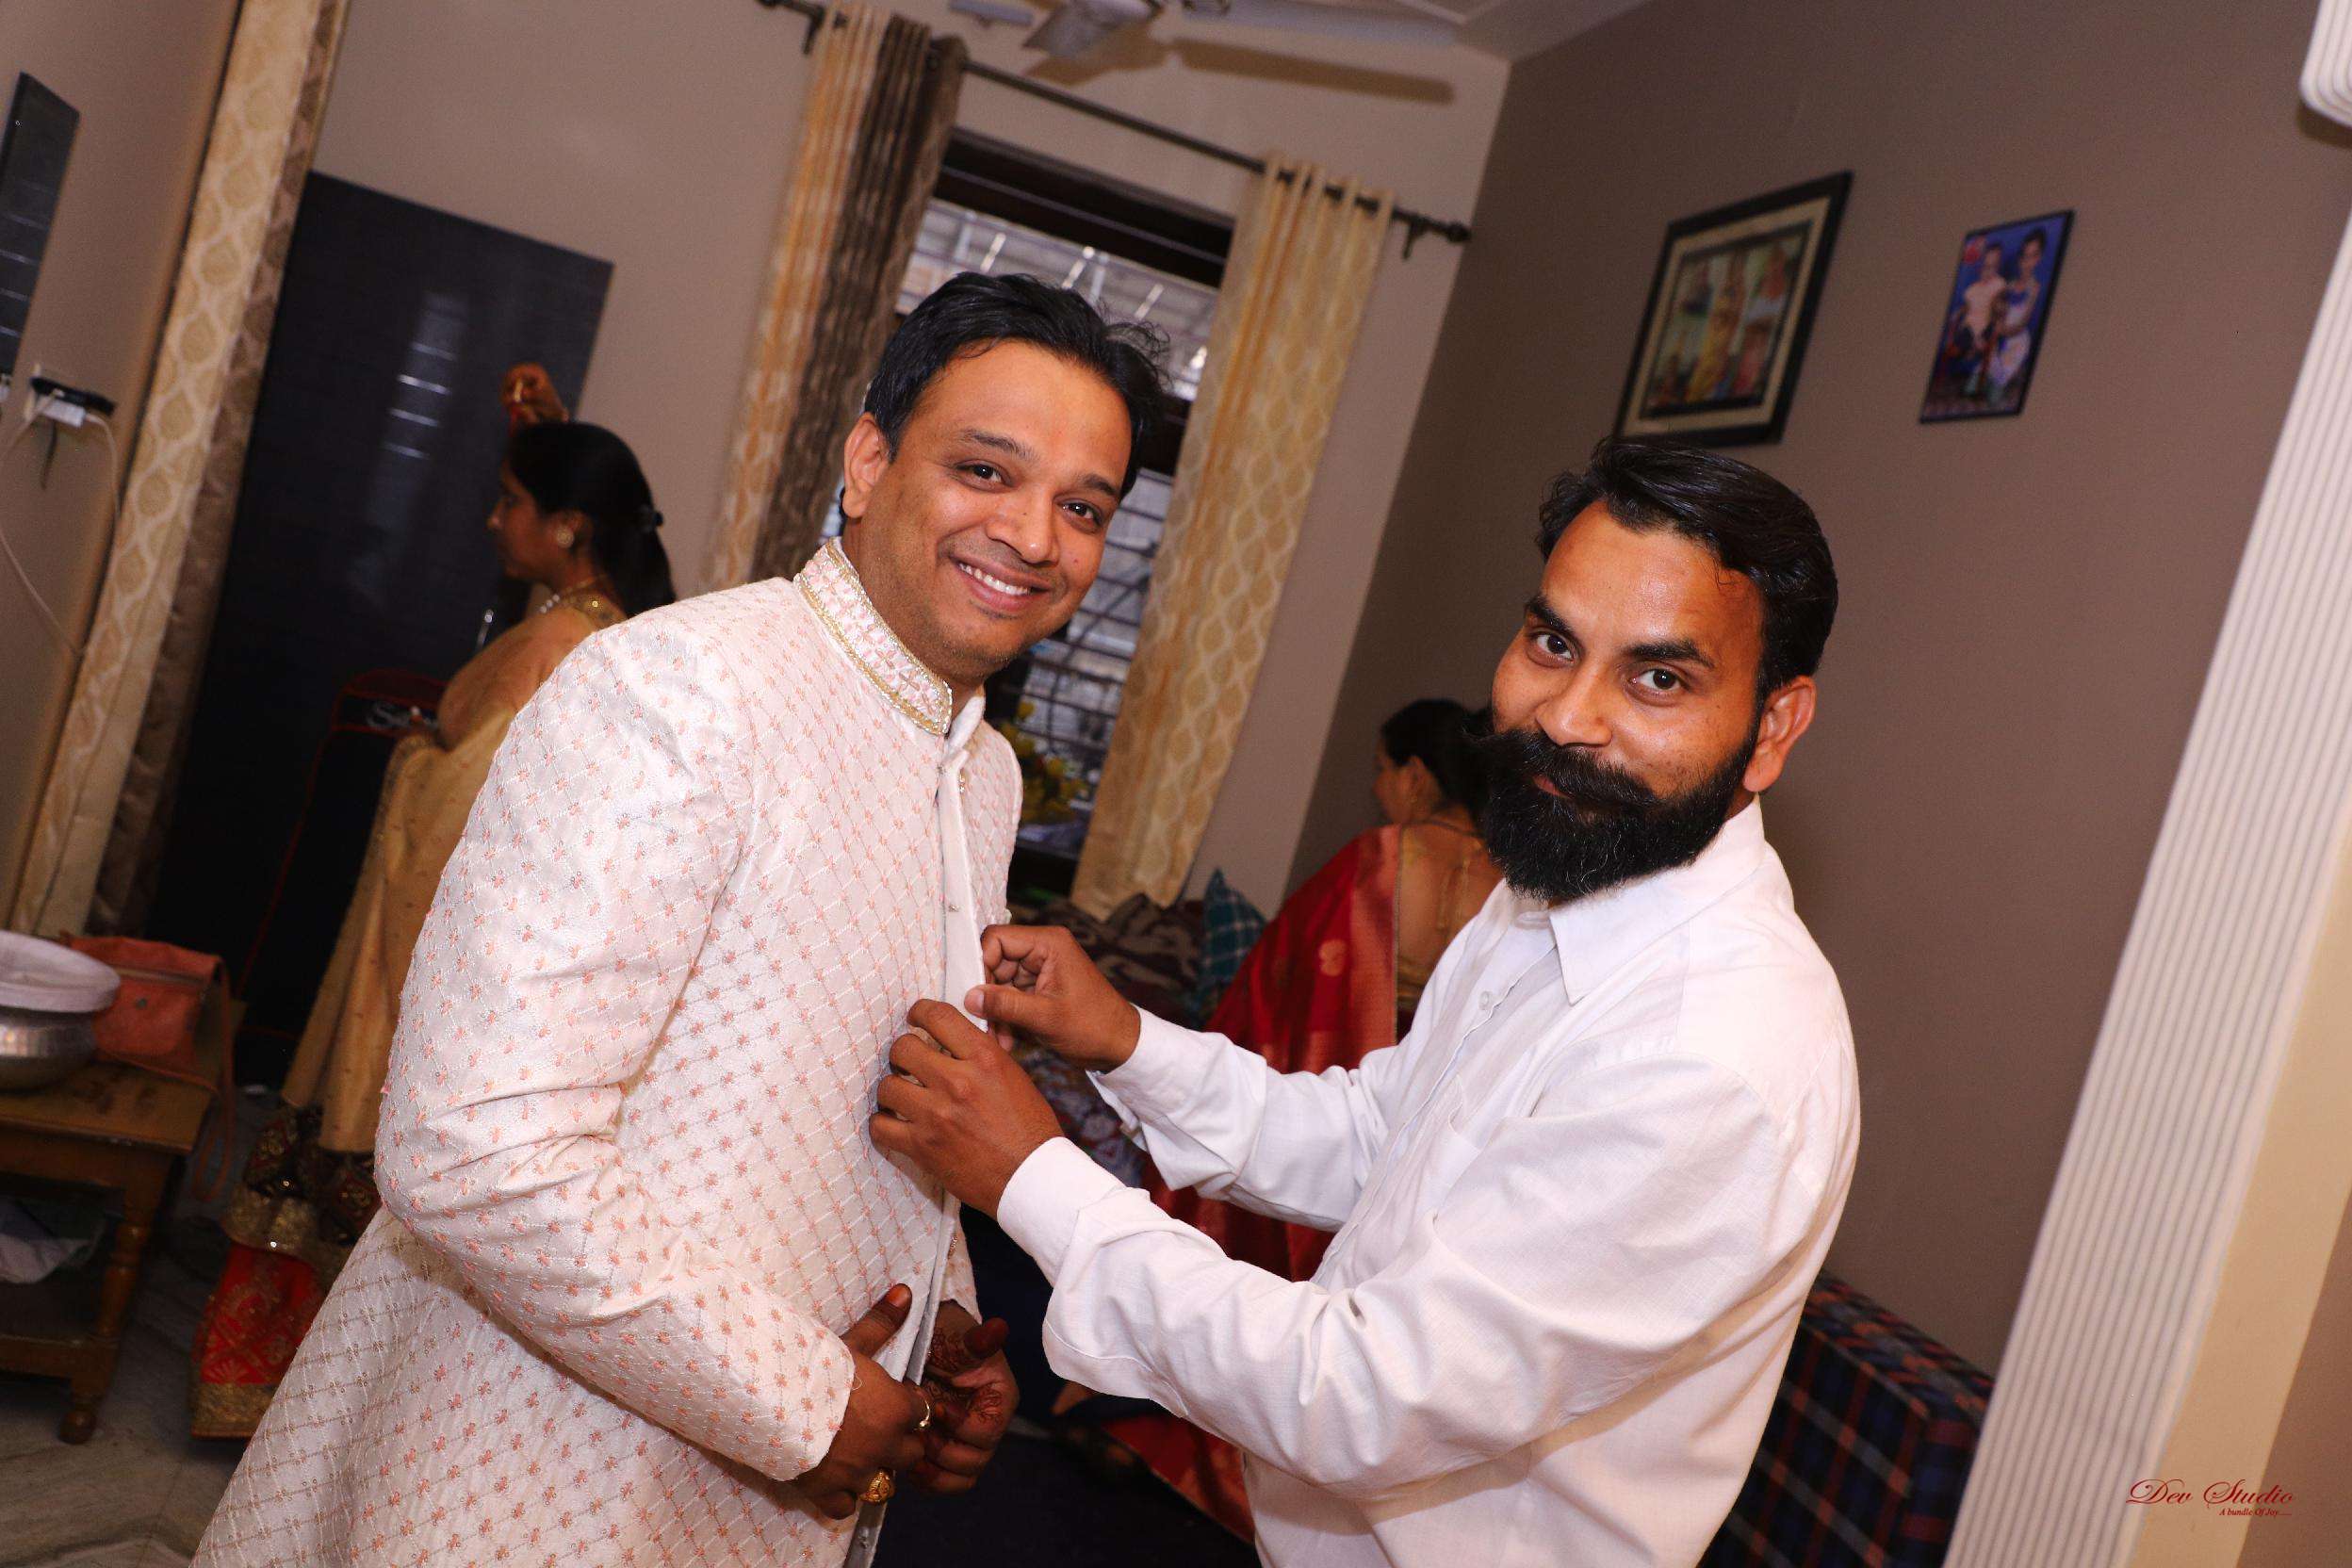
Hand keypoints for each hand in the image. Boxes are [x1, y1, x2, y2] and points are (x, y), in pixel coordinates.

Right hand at [795, 1284, 931, 1519]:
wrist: (769, 1402)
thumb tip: (906, 1291)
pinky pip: (847, 1508)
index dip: (909, 1405)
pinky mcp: (828, 1493)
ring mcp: (857, 1474)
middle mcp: (884, 1446)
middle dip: (900, 1443)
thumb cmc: (812, 1368)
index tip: (894, 1398)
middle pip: (912, 1453)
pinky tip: (835, 1481)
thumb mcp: (850, 1342)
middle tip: (880, 1430)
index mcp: (896, 1410)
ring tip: (861, 1456)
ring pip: (885, 1485)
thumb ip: (881, 1322)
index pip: (923, 1413)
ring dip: (877, 1472)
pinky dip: (844, 1499)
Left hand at [871, 1000, 1067, 1213]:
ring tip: (903, 1095)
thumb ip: (982, 1056)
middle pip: (903, 1047)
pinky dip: (883, 1123)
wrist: (1031, 1178)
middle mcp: (957, 1082)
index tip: (915, 1018)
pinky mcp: (922, 1146)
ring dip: (893, 1089)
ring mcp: (936, 1115)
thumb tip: (954, 1042)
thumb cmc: (1030, 1131)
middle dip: (904, 1053)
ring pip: (887, 1085)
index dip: (919, 1012)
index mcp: (984, 1059)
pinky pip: (880, 1126)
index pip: (937, 1016)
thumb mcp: (1015, 1077)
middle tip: (909, 1064)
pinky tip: (894, 1123)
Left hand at [909, 1300, 1016, 1494]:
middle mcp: (988, 1427)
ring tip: (910, 1453)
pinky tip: (904, 1461)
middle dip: (943, 1452)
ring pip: (960, 1479)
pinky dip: (923, 1478)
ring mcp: (966, 1444)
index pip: (989, 1432)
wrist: (920, 1346)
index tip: (938, 1407)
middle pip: (975, 1462)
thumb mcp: (959, 1337)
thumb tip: (998, 1328)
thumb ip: (978, 1339)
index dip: (962, 1426)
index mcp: (1000, 1401)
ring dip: (934, 1472)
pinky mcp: (946, 1453)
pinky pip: (941, 1481)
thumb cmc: (944, 1336)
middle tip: (918, 1432)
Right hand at [968, 924, 1140, 1071]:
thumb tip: (969, 998)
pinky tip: (1006, 1040)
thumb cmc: (1094, 1026)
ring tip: (996, 1038)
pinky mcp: (1038, 989)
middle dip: (986, 995)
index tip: (972, 995)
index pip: (996, 939)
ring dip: (994, 1012)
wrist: (1120, 1046)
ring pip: (998, 983)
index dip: (980, 964)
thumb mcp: (1046, 1017)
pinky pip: (1009, 997)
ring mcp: (1039, 970)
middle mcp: (1042, 951)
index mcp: (1049, 943)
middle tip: (981, 1023)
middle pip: (994, 962)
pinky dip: (1004, 1018)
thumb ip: (1006, 1005)